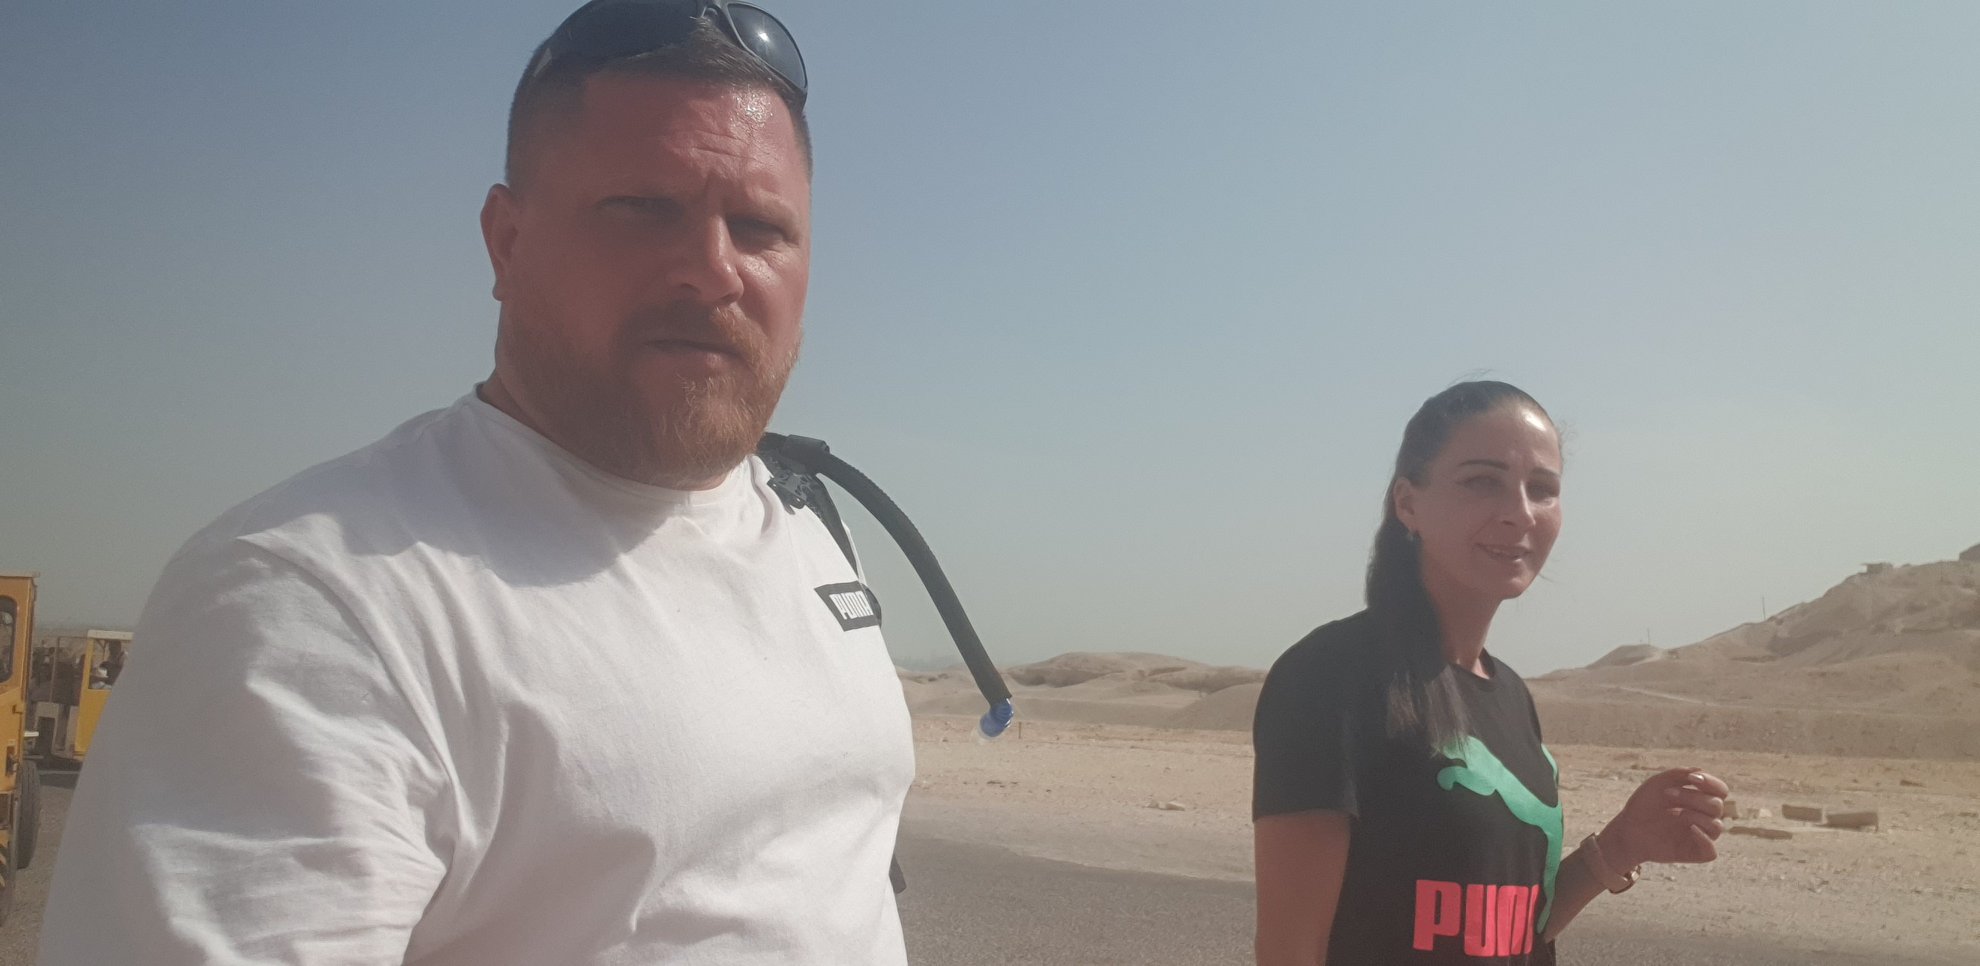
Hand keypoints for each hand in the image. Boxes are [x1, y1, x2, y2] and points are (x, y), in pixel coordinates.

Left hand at [1600, 768, 1728, 868]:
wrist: (1627, 828)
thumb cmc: (1644, 805)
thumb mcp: (1658, 783)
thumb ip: (1678, 774)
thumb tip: (1700, 769)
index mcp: (1700, 800)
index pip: (1720, 790)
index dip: (1711, 783)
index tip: (1691, 778)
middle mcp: (1704, 818)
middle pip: (1716, 806)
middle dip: (1693, 797)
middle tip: (1668, 794)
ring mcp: (1701, 836)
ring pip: (1716, 826)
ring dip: (1695, 815)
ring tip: (1673, 812)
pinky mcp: (1694, 853)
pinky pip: (1711, 852)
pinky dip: (1704, 840)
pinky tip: (1690, 828)